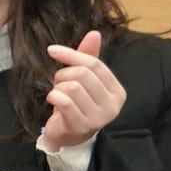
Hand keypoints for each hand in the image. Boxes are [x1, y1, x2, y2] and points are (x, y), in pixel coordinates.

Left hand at [39, 30, 125, 152]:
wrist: (67, 137)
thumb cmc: (76, 105)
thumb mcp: (83, 80)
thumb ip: (88, 57)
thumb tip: (95, 33)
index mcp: (117, 91)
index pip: (95, 64)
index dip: (72, 54)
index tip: (52, 50)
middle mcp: (113, 105)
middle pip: (83, 74)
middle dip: (63, 74)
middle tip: (59, 84)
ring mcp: (99, 118)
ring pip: (72, 86)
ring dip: (58, 87)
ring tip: (58, 95)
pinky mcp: (82, 126)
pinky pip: (64, 101)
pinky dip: (53, 97)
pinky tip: (54, 102)